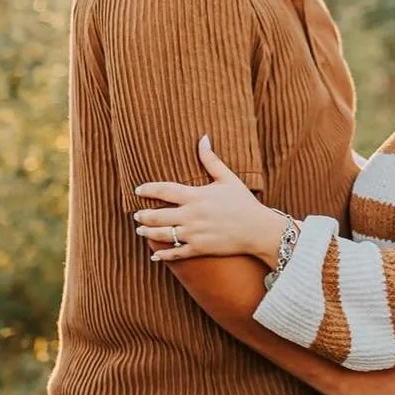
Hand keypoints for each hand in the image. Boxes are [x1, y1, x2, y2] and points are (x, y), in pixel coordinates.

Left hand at [135, 136, 286, 265]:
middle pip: (157, 215)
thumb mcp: (228, 178)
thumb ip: (211, 160)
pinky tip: (154, 255)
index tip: (137, 190)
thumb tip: (203, 138)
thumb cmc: (243, 202)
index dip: (148, 190)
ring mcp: (194, 234)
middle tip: (136, 214)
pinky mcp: (199, 249)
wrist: (258, 230)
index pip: (164, 191)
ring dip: (148, 232)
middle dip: (143, 215)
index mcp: (196, 196)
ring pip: (163, 234)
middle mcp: (191, 216)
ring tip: (140, 229)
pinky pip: (176, 253)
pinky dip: (163, 255)